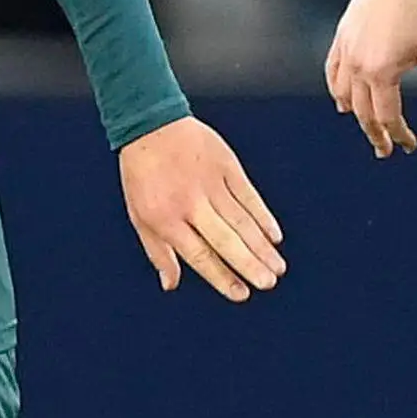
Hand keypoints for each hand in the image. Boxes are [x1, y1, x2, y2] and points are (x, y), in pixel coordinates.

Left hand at [118, 116, 285, 300]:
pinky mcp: (226, 165)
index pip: (199, 255)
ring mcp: (210, 183)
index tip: (241, 294)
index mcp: (166, 218)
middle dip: (249, 264)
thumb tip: (170, 284)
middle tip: (268, 283)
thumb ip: (157, 252)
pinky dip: (263, 217)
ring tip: (277, 267)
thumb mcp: (138, 215)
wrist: (150, 123)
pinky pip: (249, 195)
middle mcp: (190, 202)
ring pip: (242, 220)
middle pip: (226, 239)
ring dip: (262, 246)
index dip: (222, 277)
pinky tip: (275, 236)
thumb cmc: (142, 174)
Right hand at [324, 0, 416, 157]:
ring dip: (355, 116)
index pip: (388, 116)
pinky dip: (336, 90)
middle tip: (385, 149)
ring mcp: (346, 52)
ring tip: (367, 127)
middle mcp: (358, 66)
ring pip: (344, 95)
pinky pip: (332, 72)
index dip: (399, 135)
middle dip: (376, 134)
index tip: (409, 145)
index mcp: (382, 72)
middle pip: (364, 113)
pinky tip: (342, 99)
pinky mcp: (341, 38)